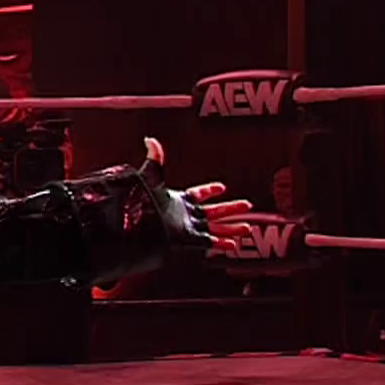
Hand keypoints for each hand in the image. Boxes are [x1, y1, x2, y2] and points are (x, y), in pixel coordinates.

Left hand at [143, 137, 254, 253]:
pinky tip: (233, 245)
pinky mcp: (190, 241)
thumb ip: (155, 159)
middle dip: (230, 209)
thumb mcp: (151, 178)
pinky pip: (209, 242)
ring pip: (216, 227)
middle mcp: (185, 215)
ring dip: (232, 227)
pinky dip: (222, 243)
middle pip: (213, 212)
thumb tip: (151, 140)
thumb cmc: (141, 203)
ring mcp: (188, 229)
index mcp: (177, 200)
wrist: (136, 226)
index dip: (209, 191)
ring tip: (247, 227)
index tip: (221, 187)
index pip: (197, 195)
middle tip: (247, 205)